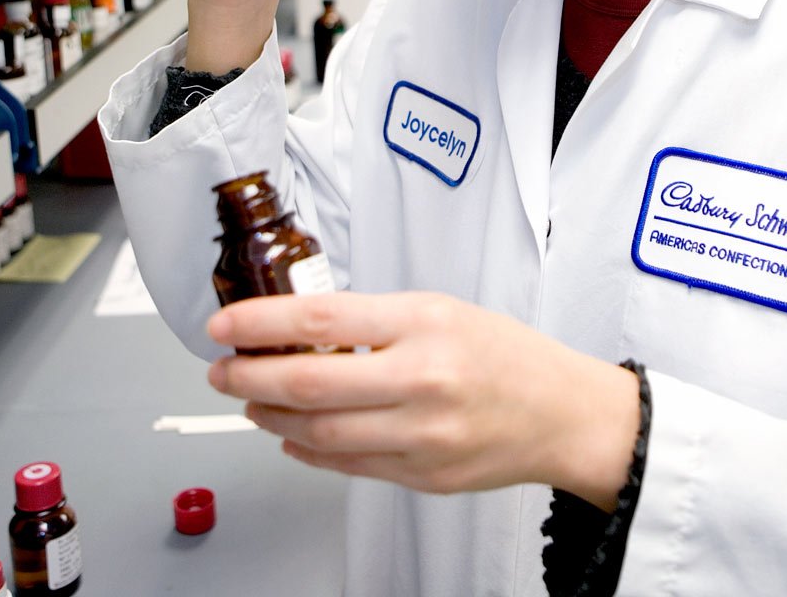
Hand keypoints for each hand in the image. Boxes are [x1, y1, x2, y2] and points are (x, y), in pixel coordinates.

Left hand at [207, 292, 640, 508]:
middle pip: (310, 381)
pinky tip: (290, 432)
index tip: (223, 324)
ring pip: (320, 432)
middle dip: (249, 375)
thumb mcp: (441, 310)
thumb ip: (374, 320)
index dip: (260, 323)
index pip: (322, 318)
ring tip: (252, 399)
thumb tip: (297, 328)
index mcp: (425, 323)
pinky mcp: (423, 476)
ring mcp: (423, 435)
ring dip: (271, 415)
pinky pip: (347, 465)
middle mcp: (423, 379)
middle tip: (222, 369)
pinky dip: (308, 449)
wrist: (563, 414)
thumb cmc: (504, 355)